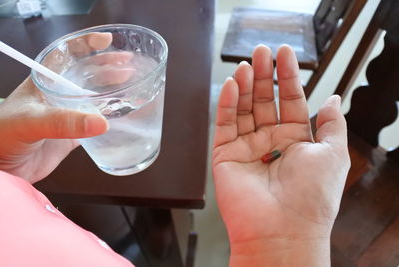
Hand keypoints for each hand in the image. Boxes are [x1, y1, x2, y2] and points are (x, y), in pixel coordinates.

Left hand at [0, 32, 133, 183]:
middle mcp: (59, 94)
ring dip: (113, 91)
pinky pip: (96, 123)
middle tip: (128, 64)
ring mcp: (67, 114)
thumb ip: (63, 122)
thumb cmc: (2, 134)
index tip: (108, 42)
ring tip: (130, 85)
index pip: (68, 55)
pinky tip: (123, 115)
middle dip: (108, 66)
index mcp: (46, 81)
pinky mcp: (73, 135)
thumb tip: (100, 122)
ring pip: (95, 97)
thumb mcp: (31, 121)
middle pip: (88, 73)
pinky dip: (111, 118)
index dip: (88, 45)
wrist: (0, 166)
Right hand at [212, 45, 349, 265]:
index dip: (288, 76)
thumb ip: (332, 124)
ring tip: (247, 63)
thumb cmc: (312, 198)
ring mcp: (247, 147)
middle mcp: (271, 141)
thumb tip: (334, 99)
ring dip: (245, 84)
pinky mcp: (226, 155)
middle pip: (265, 100)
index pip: (290, 100)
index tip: (285, 53)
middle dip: (264, 75)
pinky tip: (233, 85)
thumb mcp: (334, 154)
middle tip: (261, 51)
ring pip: (244, 108)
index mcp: (296, 140)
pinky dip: (228, 103)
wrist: (283, 231)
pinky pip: (225, 123)